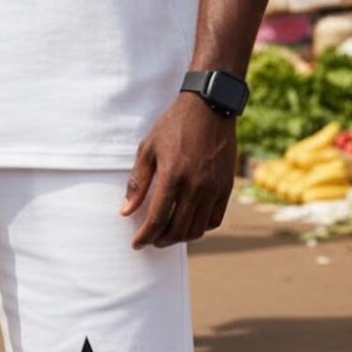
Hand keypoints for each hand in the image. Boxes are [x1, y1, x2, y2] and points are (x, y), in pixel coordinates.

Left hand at [120, 93, 236, 248]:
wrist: (209, 108)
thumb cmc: (173, 125)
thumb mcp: (148, 148)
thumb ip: (137, 182)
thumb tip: (125, 211)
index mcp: (172, 176)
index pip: (156, 219)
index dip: (145, 236)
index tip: (137, 244)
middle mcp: (195, 186)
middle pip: (177, 229)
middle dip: (161, 240)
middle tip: (151, 240)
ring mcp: (213, 188)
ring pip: (197, 228)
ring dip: (180, 237)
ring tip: (168, 234)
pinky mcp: (226, 186)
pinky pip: (215, 219)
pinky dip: (201, 227)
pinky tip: (189, 222)